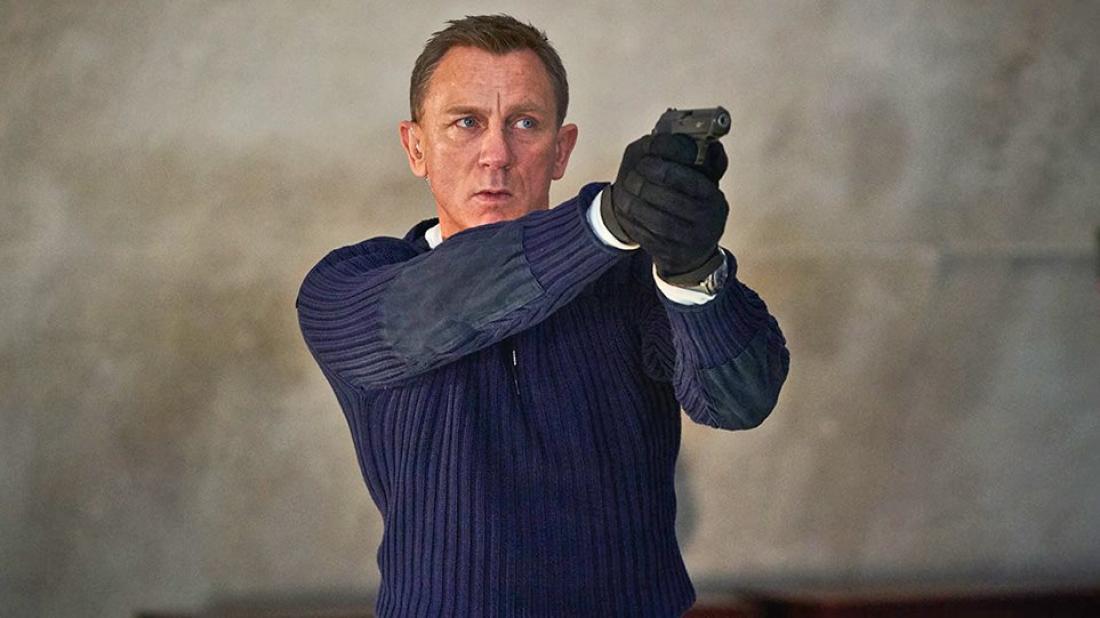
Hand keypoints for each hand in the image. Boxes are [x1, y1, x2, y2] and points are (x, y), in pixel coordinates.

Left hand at [600, 133, 728, 284]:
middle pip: (672, 201)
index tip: (646, 161)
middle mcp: (708, 222)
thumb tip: (696, 138)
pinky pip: (649, 238)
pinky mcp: (672, 255)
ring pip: (659, 221)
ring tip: (624, 191)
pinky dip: (633, 222)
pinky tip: (625, 209)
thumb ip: (699, 160)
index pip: (691, 181)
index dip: (666, 170)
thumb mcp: (702, 185)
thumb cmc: (694, 207)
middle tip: (630, 176)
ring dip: (637, 203)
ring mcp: (691, 241)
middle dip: (646, 186)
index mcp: (714, 198)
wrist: (693, 254)